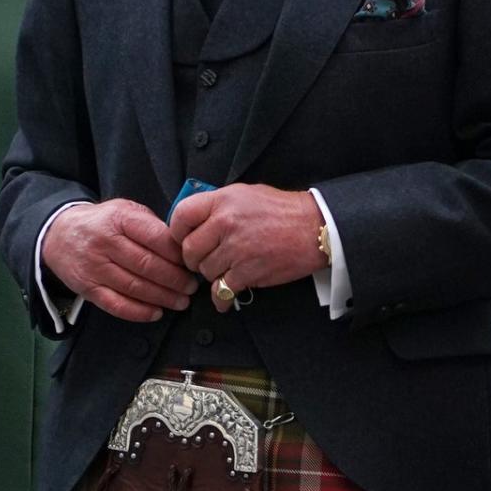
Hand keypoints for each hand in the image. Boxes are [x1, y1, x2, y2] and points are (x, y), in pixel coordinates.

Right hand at [42, 199, 196, 322]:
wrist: (59, 234)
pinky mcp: (88, 288)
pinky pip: (116, 304)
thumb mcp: (123, 209)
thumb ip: (149, 223)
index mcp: (118, 219)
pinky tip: (156, 312)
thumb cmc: (101, 222)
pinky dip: (139, 312)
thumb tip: (180, 245)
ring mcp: (95, 267)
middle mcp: (105, 243)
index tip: (192, 262)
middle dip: (175, 279)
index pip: (155, 237)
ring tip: (181, 301)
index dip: (177, 253)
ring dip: (162, 297)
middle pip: (147, 265)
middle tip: (191, 287)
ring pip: (134, 287)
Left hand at [169, 183, 323, 312]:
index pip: (181, 216)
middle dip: (194, 258)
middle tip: (205, 258)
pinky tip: (225, 296)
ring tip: (226, 269)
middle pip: (189, 249)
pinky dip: (221, 297)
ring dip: (212, 275)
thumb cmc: (281, 210)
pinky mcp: (248, 272)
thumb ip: (217, 204)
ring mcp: (236, 249)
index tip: (182, 238)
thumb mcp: (245, 194)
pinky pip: (221, 290)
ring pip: (205, 271)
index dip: (177, 231)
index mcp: (222, 200)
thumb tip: (193, 218)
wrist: (314, 228)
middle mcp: (225, 223)